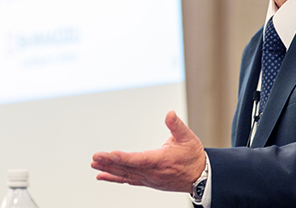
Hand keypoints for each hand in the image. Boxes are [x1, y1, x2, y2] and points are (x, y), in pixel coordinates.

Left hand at [91, 111, 205, 192]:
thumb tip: (169, 114)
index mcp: (162, 161)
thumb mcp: (188, 137)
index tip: (110, 154)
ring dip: (109, 170)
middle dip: (110, 163)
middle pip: (128, 168)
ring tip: (94, 165)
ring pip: (125, 175)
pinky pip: (128, 180)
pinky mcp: (148, 181)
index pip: (139, 160)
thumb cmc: (193, 156)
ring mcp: (149, 179)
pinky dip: (114, 178)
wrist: (201, 177)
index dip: (124, 158)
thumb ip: (176, 125)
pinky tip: (102, 176)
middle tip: (95, 157)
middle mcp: (153, 173)